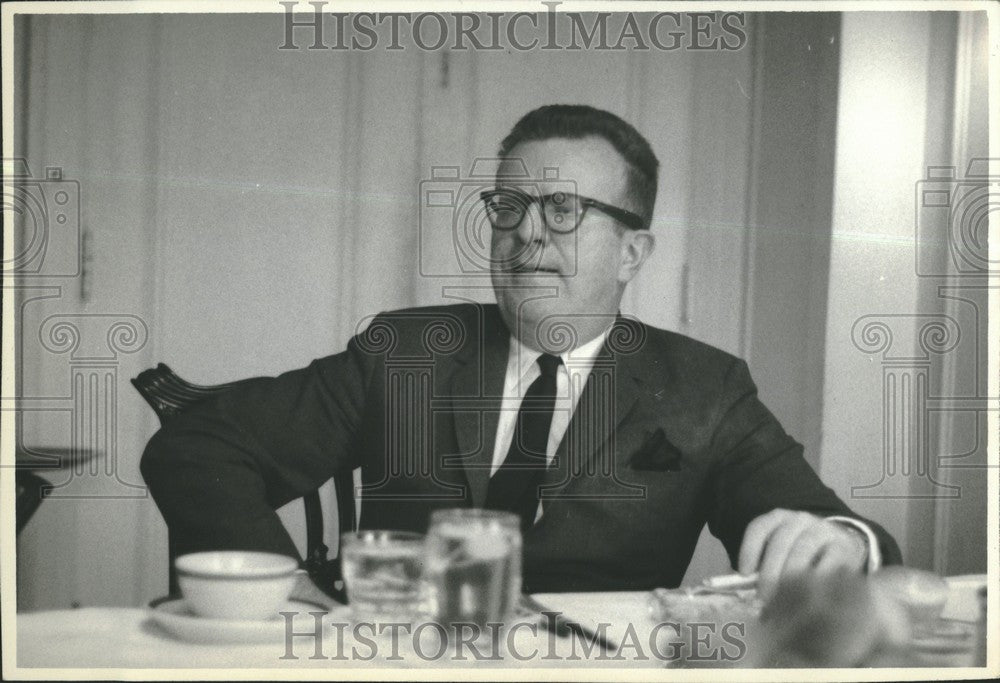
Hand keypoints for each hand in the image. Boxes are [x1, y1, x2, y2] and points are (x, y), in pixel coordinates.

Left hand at [738, 509, 867, 601]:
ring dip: (790, 578)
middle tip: (763, 597)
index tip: (744, 574)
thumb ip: (761, 567)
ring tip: (783, 601)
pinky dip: (816, 580)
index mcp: (778, 518)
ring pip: (802, 550)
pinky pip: (827, 563)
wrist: (844, 546)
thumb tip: (741, 590)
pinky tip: (808, 597)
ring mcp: (822, 530)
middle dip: (769, 572)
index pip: (759, 528)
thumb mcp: (780, 553)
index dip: (749, 549)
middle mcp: (799, 519)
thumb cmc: (802, 554)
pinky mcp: (843, 546)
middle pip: (779, 542)